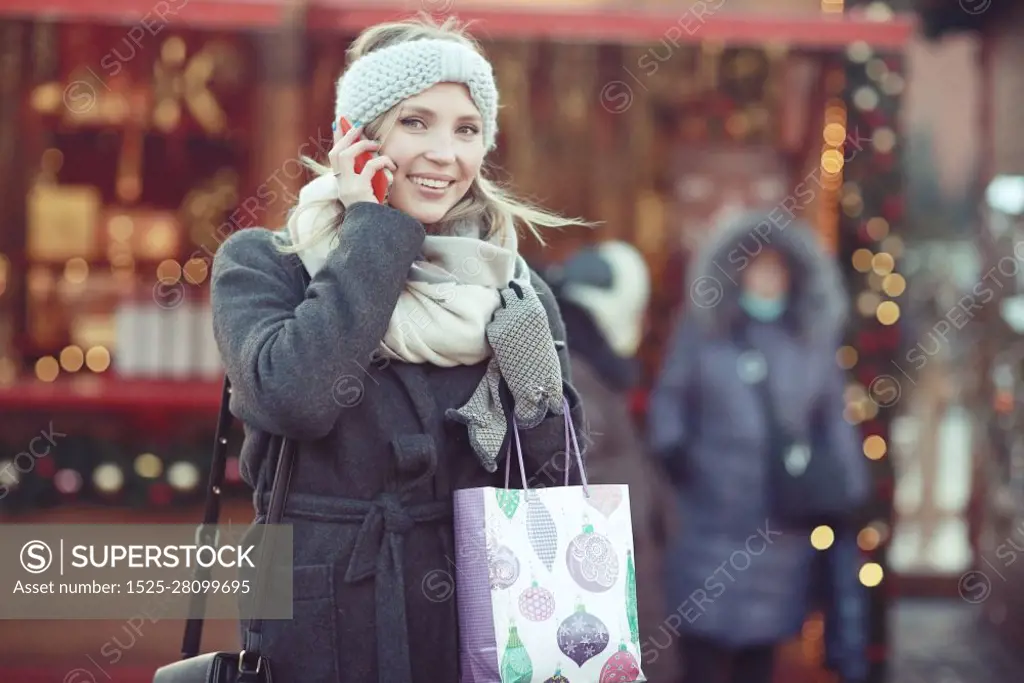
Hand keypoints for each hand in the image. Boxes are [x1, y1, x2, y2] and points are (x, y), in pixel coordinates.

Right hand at [328, 122, 395, 208]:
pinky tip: (390, 164)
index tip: (339, 125)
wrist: (374, 231)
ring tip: (376, 144)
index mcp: (342, 184)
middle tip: (358, 127)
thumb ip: (368, 175)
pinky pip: (369, 167)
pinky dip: (381, 161)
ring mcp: (348, 187)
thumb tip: (374, 156)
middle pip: (336, 153)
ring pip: (346, 156)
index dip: (337, 140)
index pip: (334, 157)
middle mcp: (341, 184)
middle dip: (346, 137)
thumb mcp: (370, 190)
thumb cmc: (375, 212)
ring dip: (362, 145)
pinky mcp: (359, 190)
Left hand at [487, 281, 563, 427]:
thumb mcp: (542, 329)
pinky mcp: (494, 332)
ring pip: (497, 312)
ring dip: (500, 320)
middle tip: (510, 318)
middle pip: (506, 295)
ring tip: (511, 337)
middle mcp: (520, 310)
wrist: (536, 381)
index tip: (514, 294)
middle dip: (506, 304)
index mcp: (536, 307)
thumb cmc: (544, 358)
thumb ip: (530, 313)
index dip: (516, 290)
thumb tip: (516, 297)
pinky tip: (503, 345)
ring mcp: (505, 320)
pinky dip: (494, 333)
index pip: (520, 286)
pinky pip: (491, 326)